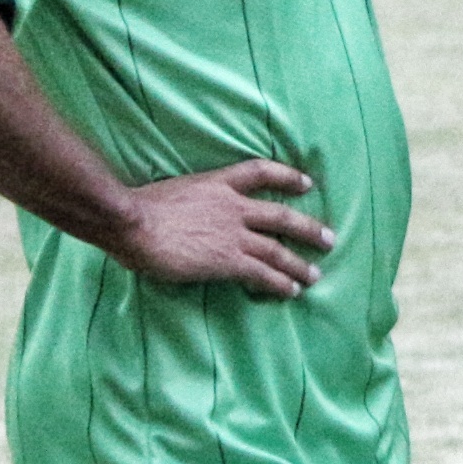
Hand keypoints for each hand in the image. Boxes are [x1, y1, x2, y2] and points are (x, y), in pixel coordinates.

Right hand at [117, 158, 334, 299]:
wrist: (133, 222)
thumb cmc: (140, 208)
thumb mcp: (172, 192)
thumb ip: (190, 202)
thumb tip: (186, 215)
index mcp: (217, 183)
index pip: (260, 172)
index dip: (287, 176)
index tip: (307, 182)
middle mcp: (232, 206)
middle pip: (281, 215)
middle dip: (307, 228)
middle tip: (328, 238)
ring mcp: (233, 234)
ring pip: (277, 249)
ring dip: (298, 264)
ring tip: (314, 275)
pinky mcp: (228, 260)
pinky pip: (262, 274)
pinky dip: (279, 283)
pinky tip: (291, 291)